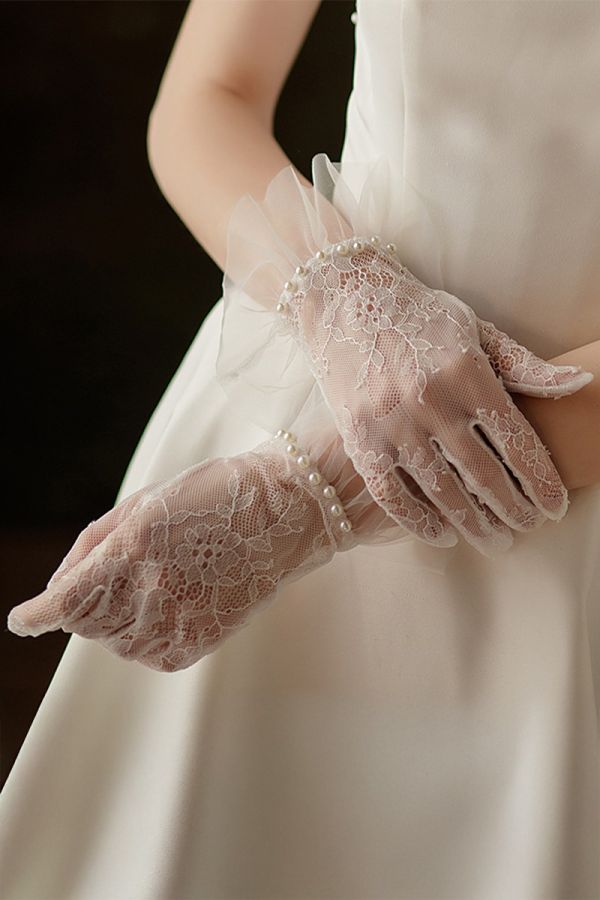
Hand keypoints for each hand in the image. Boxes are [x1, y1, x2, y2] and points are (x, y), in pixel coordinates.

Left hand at [6, 408, 404, 671]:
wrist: (284, 512)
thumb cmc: (211, 495)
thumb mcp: (144, 503)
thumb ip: (93, 545)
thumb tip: (57, 590)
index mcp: (135, 548)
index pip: (67, 600)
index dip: (36, 614)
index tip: (22, 621)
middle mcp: (154, 590)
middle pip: (88, 623)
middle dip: (87, 604)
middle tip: (120, 573)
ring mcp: (181, 621)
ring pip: (117, 643)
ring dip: (116, 620)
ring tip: (153, 583)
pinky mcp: (202, 642)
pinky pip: (151, 653)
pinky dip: (145, 636)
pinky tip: (168, 604)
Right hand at [277, 237, 592, 547]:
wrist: (344, 302)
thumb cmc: (418, 316)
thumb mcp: (474, 330)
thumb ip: (523, 365)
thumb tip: (580, 383)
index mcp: (466, 371)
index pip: (516, 439)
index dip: (540, 480)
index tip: (555, 507)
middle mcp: (430, 399)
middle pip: (483, 472)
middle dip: (512, 509)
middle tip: (527, 528)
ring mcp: (391, 422)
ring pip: (441, 490)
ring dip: (473, 524)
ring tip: (496, 542)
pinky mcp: (359, 437)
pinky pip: (391, 493)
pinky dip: (418, 521)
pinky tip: (442, 536)